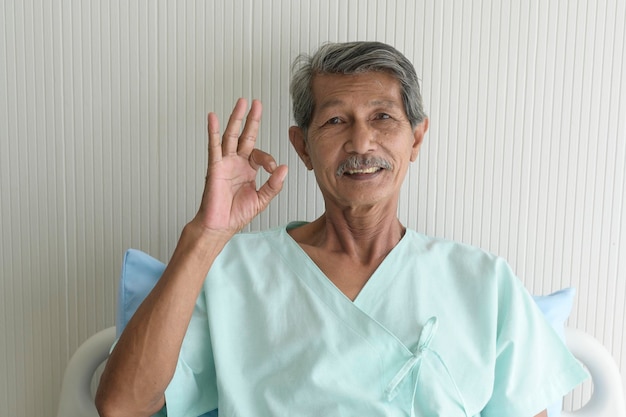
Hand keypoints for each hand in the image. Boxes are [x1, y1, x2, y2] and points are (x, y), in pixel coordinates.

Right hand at [192, 98, 287, 237]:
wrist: (220, 226)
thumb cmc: (236, 215)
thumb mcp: (261, 200)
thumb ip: (273, 185)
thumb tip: (284, 168)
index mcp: (248, 170)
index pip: (260, 154)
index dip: (269, 159)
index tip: (273, 169)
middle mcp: (236, 163)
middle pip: (245, 136)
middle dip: (251, 119)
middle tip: (256, 103)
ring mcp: (225, 163)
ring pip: (231, 136)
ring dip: (236, 119)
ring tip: (241, 103)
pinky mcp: (215, 167)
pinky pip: (214, 146)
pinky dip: (213, 131)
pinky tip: (213, 118)